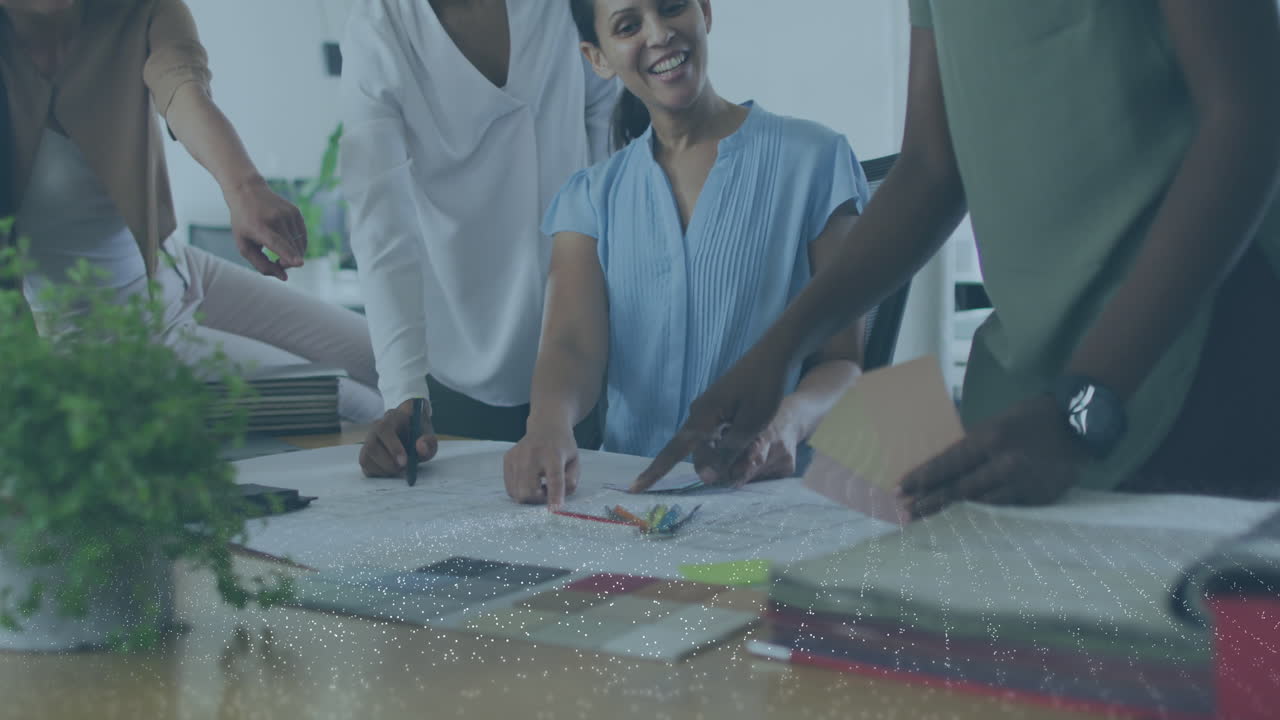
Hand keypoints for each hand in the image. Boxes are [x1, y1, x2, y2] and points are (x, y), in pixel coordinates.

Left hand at [223, 176, 306, 279]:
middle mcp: (275, 219)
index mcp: (259, 227)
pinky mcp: (296, 212)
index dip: (288, 255)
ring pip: (300, 245)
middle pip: (291, 249)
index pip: (276, 243)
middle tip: (277, 262)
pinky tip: (286, 240)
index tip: (300, 263)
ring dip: (293, 254)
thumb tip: (284, 278)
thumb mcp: (243, 245)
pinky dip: (297, 243)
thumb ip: (261, 265)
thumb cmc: (244, 223)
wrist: (247, 191)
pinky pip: (303, 236)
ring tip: (280, 251)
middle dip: (287, 262)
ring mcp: (287, 214)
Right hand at [359, 398, 438, 477]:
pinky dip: (379, 473)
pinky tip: (391, 470)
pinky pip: (366, 467)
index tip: (405, 461)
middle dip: (388, 463)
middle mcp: (375, 428)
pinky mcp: (366, 454)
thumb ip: (428, 441)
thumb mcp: (429, 436)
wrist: (412, 435)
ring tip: (400, 469)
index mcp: (392, 418)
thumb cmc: (419, 434)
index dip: (392, 446)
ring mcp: (368, 441)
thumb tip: (420, 448)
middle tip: (403, 469)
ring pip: (366, 458)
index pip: (384, 429)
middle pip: (372, 446)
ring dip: (384, 469)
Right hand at [504, 419, 579, 509]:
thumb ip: (571, 480)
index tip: (555, 509)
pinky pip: (510, 487)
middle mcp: (532, 454)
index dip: (554, 495)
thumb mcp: (575, 462)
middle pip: (529, 489)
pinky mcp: (508, 459)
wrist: (546, 426)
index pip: (554, 478)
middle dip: (539, 500)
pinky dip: (520, 490)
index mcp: (554, 454)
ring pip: (517, 492)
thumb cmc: (563, 448)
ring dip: (530, 496)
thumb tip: (558, 499)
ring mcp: (517, 456)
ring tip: (539, 484)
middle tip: (547, 492)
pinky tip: (529, 481)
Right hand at [631, 345, 790, 491]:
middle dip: (718, 465)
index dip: (654, 472)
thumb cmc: (764, 388)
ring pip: (710, 445)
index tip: (634, 488)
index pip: (672, 451)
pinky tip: (749, 438)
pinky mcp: (718, 408)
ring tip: (755, 448)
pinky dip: (730, 442)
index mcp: (702, 418)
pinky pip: (717, 434)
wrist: (774, 355)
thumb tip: (704, 477)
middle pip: (698, 453)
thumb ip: (727, 452)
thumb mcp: (750, 426)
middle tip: (749, 464)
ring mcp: (708, 410)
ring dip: (728, 454)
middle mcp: (698, 414)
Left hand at [898, 394, 1085, 518]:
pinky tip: (965, 524)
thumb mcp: (993, 425)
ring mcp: (1023, 482)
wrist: (1076, 425)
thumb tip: (939, 470)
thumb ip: (970, 448)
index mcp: (989, 438)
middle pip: (959, 489)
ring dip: (953, 513)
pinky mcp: (1038, 497)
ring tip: (927, 520)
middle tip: (905, 513)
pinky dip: (983, 516)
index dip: (923, 478)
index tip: (900, 489)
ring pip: (981, 504)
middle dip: (930, 501)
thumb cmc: (1026, 420)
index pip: (948, 462)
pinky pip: (1005, 510)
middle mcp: (1004, 462)